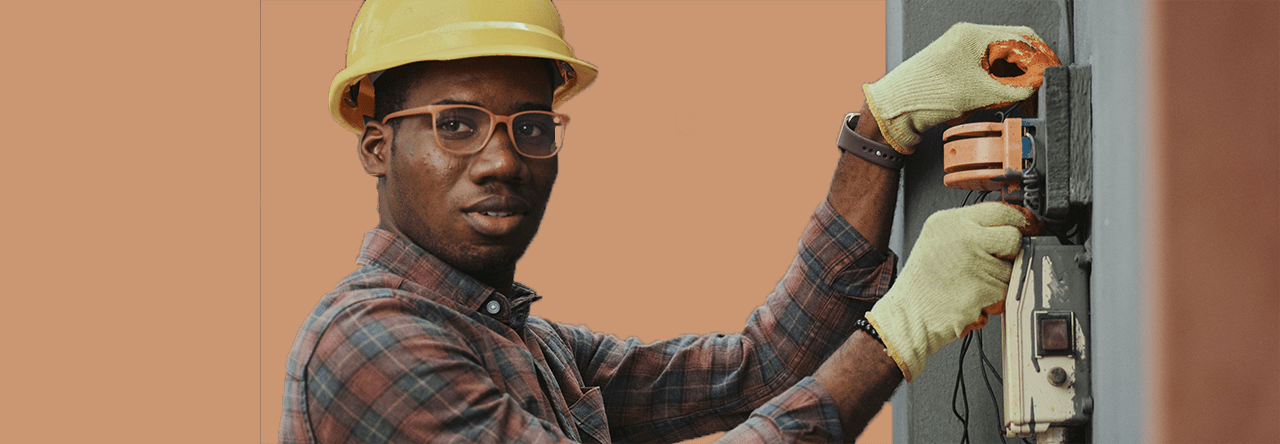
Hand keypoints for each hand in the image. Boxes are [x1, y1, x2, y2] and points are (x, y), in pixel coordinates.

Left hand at [863, 23, 1061, 153]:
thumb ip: (1014, 88)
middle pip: (1012, 48)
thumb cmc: (922, 95)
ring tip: (1018, 95)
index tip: (1049, 72)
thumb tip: (1035, 84)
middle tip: (1038, 86)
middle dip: (1027, 68)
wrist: (895, 110)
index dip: (1040, 57)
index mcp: (972, 35)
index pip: (1021, 38)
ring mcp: (960, 52)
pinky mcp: (955, 68)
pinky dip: (996, 83)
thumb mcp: (979, 93)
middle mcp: (966, 39)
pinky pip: (985, 70)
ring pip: (999, 60)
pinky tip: (998, 98)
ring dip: (1012, 78)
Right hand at [864, 202, 1031, 380]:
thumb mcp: (937, 241)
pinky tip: (974, 296)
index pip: (1000, 209)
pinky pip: (1007, 290)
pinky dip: (996, 297)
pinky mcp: (984, 288)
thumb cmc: (921, 284)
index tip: (1023, 229)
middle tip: (993, 261)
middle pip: (1013, 236)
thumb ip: (969, 230)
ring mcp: (974, 262)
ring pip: (1012, 267)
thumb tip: (1008, 227)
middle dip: (1010, 252)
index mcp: (949, 222)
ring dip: (1000, 279)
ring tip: (973, 283)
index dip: (1016, 221)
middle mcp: (963, 238)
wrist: (908, 316)